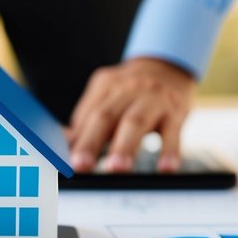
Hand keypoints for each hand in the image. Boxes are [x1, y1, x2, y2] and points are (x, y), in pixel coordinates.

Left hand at [67, 57, 194, 172]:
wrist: (169, 68)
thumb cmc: (131, 93)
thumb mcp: (108, 98)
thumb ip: (86, 122)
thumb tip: (62, 150)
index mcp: (106, 85)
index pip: (86, 114)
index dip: (74, 139)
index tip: (63, 161)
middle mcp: (128, 88)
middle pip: (106, 116)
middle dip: (92, 141)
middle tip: (81, 165)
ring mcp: (153, 97)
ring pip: (136, 122)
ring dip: (125, 146)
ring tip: (116, 169)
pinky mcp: (176, 111)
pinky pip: (173, 132)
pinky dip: (169, 151)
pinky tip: (166, 169)